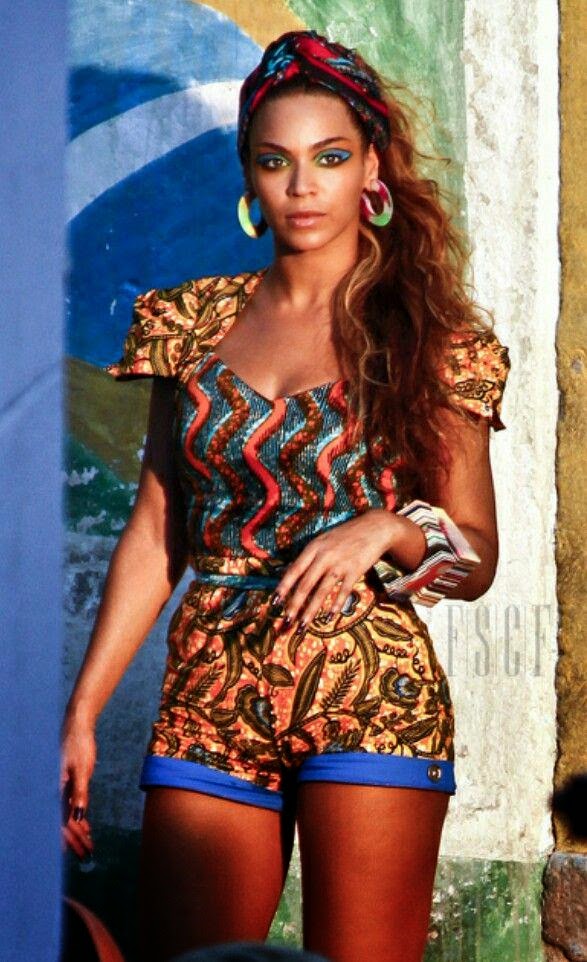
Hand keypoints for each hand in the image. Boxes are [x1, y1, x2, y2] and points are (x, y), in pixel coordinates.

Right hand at [60, 719, 96, 859]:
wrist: (78, 726)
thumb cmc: (78, 745)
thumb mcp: (81, 769)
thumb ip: (79, 792)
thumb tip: (78, 816)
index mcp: (56, 789)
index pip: (61, 821)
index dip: (68, 839)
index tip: (75, 854)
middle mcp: (55, 791)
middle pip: (64, 823)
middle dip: (75, 840)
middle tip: (87, 855)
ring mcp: (61, 788)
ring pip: (68, 816)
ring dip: (78, 832)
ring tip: (89, 846)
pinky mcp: (68, 783)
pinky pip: (71, 806)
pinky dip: (78, 818)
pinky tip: (86, 827)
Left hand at [272, 508, 400, 627]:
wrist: (374, 527)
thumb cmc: (346, 535)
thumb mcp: (323, 540)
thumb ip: (309, 556)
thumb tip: (290, 573)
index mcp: (314, 547)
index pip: (294, 570)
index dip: (283, 587)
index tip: (274, 602)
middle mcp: (324, 556)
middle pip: (306, 584)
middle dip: (294, 605)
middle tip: (286, 621)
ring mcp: (340, 563)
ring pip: (322, 591)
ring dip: (311, 610)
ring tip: (303, 625)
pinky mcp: (355, 570)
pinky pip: (343, 591)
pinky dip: (336, 605)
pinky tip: (329, 617)